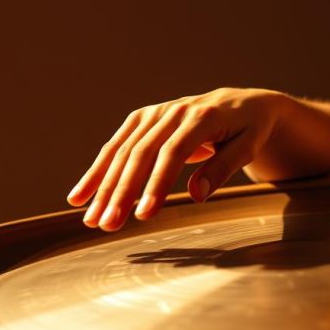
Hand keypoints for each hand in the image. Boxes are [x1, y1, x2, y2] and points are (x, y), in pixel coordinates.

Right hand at [67, 88, 286, 230]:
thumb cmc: (250, 130)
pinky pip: (115, 147)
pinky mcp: (142, 120)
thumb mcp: (249, 147)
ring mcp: (154, 114)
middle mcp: (172, 111)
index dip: (156, 184)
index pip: (173, 153)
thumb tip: (197, 196)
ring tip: (91, 220)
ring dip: (103, 187)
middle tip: (108, 225)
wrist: (244, 103)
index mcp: (202, 116)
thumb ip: (224, 168)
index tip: (143, 215)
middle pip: (140, 154)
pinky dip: (96, 173)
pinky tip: (79, 197)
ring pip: (122, 152)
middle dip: (121, 192)